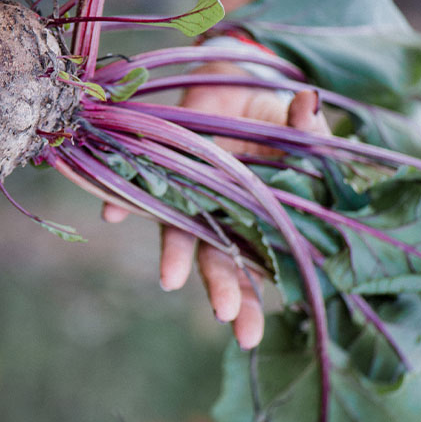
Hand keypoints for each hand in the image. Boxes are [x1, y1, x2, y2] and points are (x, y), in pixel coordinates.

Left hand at [103, 62, 328, 348]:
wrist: (230, 86)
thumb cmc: (270, 116)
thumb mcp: (292, 120)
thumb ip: (304, 123)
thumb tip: (309, 104)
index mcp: (258, 216)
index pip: (258, 267)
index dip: (252, 301)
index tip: (249, 335)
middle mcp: (220, 216)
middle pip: (219, 261)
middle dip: (222, 290)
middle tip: (225, 319)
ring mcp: (189, 197)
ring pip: (180, 233)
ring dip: (175, 257)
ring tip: (171, 280)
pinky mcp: (161, 172)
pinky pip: (134, 191)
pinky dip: (121, 202)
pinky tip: (111, 215)